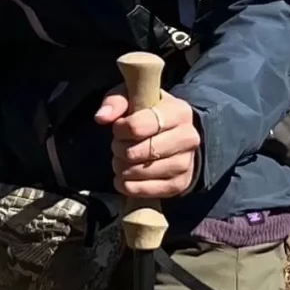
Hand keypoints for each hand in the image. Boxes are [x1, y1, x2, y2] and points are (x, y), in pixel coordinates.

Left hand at [96, 86, 201, 200]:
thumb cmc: (148, 114)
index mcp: (179, 112)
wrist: (174, 135)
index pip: (138, 126)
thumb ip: (116, 102)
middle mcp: (188, 138)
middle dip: (120, 150)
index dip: (120, 130)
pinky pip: (145, 191)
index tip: (118, 128)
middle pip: (139, 152)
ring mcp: (186, 163)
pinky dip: (128, 186)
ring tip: (122, 160)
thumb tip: (101, 117)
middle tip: (118, 146)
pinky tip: (124, 177)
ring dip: (122, 168)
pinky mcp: (180, 184)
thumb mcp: (132, 98)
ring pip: (141, 172)